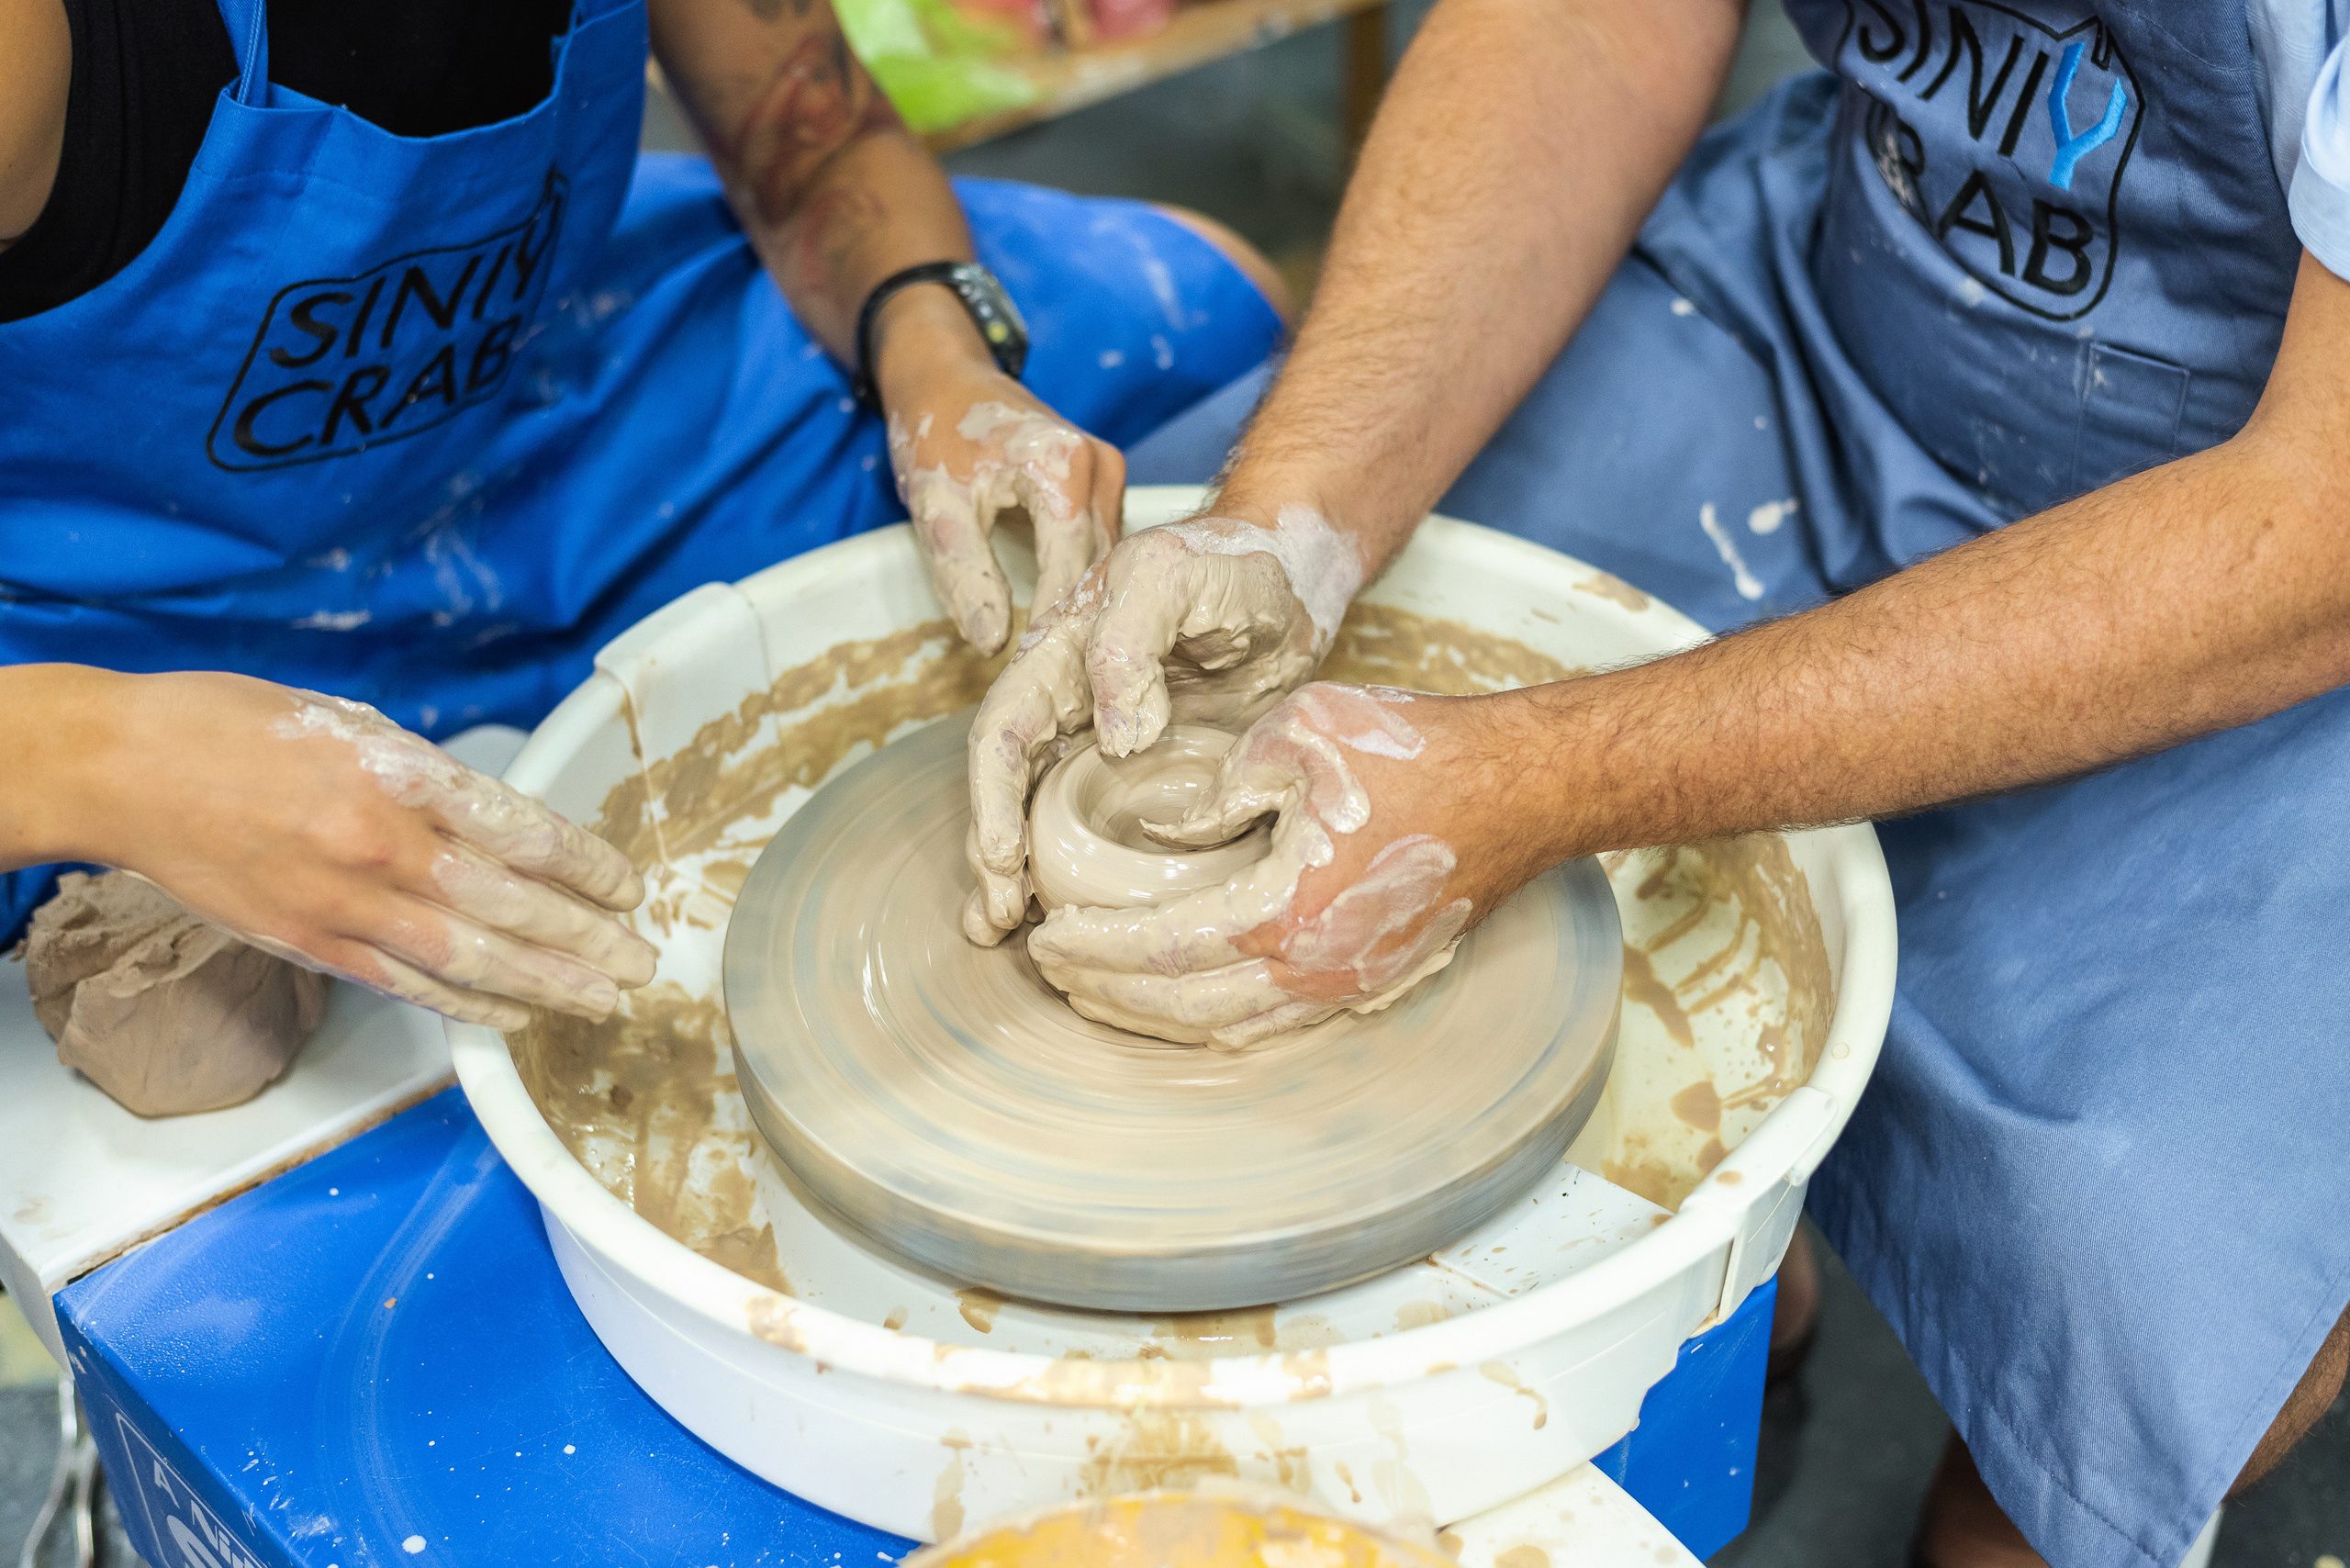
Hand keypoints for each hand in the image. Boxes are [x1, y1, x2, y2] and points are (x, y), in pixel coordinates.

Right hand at [85, 673, 655, 1029]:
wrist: (124, 768)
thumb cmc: (236, 727)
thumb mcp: (353, 723)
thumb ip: (429, 777)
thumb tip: (499, 823)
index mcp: (402, 776)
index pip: (525, 833)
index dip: (588, 867)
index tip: (630, 887)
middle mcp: (384, 845)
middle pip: (512, 905)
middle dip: (588, 938)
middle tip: (645, 961)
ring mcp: (345, 903)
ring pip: (471, 958)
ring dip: (548, 984)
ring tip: (605, 1000)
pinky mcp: (309, 942)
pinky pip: (408, 984)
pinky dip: (468, 1004)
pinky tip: (515, 1017)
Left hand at [879, 291, 1123, 654]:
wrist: (946, 374)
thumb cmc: (935, 429)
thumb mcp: (935, 503)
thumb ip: (963, 571)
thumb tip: (990, 643)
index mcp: (1063, 469)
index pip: (1069, 570)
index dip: (1054, 630)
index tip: (1040, 687)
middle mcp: (1100, 469)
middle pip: (1098, 570)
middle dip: (1075, 627)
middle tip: (1057, 697)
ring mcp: (1109, 475)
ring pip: (1104, 563)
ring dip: (1085, 611)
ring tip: (1065, 674)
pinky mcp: (1102, 485)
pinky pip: (1099, 547)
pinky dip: (1081, 585)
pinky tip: (1065, 628)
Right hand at [960, 505, 1364, 943]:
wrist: (1292, 581)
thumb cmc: (1230, 565)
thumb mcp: (1174, 578)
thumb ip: (1130, 644)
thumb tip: (1112, 738)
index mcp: (1059, 657)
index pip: (1003, 733)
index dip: (992, 798)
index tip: (1002, 857)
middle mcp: (1070, 706)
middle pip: (1009, 789)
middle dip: (991, 856)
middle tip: (997, 920)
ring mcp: (1108, 745)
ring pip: (1044, 815)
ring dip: (1017, 874)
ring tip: (1001, 932)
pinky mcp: (1151, 776)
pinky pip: (1103, 827)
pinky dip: (1081, 871)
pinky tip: (1073, 913)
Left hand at [1026, 683, 1547, 1045]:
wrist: (1525, 789)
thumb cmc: (1419, 753)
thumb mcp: (1298, 733)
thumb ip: (1219, 784)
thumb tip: (1169, 827)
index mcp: (1284, 913)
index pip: (1160, 951)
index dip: (1094, 948)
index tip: (1044, 932)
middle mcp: (1312, 971)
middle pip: (1182, 1008)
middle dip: (1107, 993)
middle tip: (1052, 968)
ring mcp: (1346, 987)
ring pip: (1227, 1028)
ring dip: (1155, 1015)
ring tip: (1100, 988)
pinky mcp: (1371, 982)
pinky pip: (1273, 1023)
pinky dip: (1214, 1018)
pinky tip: (1185, 996)